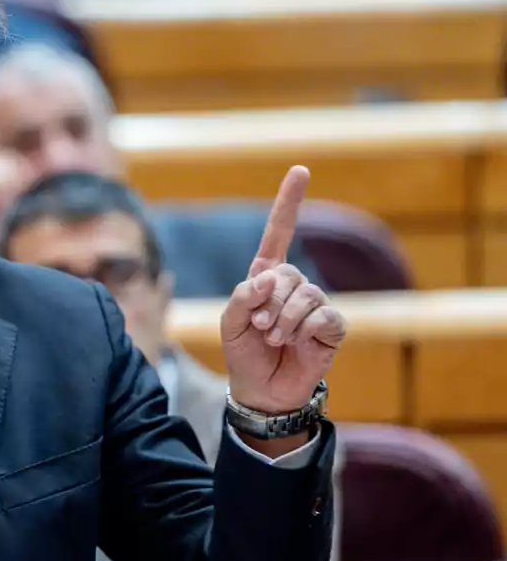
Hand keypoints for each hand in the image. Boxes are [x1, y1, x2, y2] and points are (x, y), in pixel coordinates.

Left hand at [221, 166, 347, 414]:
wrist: (262, 390)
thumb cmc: (243, 353)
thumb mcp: (229, 323)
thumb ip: (242, 296)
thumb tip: (269, 277)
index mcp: (266, 277)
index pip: (279, 233)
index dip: (289, 203)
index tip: (300, 170)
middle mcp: (293, 285)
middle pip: (287, 273)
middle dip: (268, 304)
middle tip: (260, 329)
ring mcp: (314, 304)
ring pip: (305, 295)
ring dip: (284, 321)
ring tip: (275, 339)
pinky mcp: (331, 325)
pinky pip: (324, 315)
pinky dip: (306, 330)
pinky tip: (299, 342)